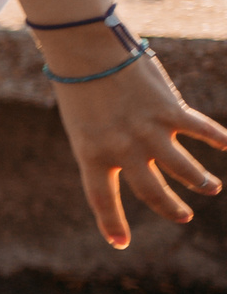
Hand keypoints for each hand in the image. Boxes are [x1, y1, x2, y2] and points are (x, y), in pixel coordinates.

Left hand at [50, 54, 226, 248]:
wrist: (86, 50)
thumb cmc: (80, 84)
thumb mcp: (83, 123)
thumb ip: (107, 144)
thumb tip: (133, 159)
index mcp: (91, 154)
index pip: (101, 198)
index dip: (112, 222)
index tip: (121, 244)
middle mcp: (121, 149)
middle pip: (151, 191)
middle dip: (170, 207)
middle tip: (183, 216)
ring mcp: (148, 131)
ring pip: (182, 169)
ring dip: (198, 181)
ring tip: (210, 188)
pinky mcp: (169, 110)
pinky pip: (200, 129)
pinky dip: (218, 137)